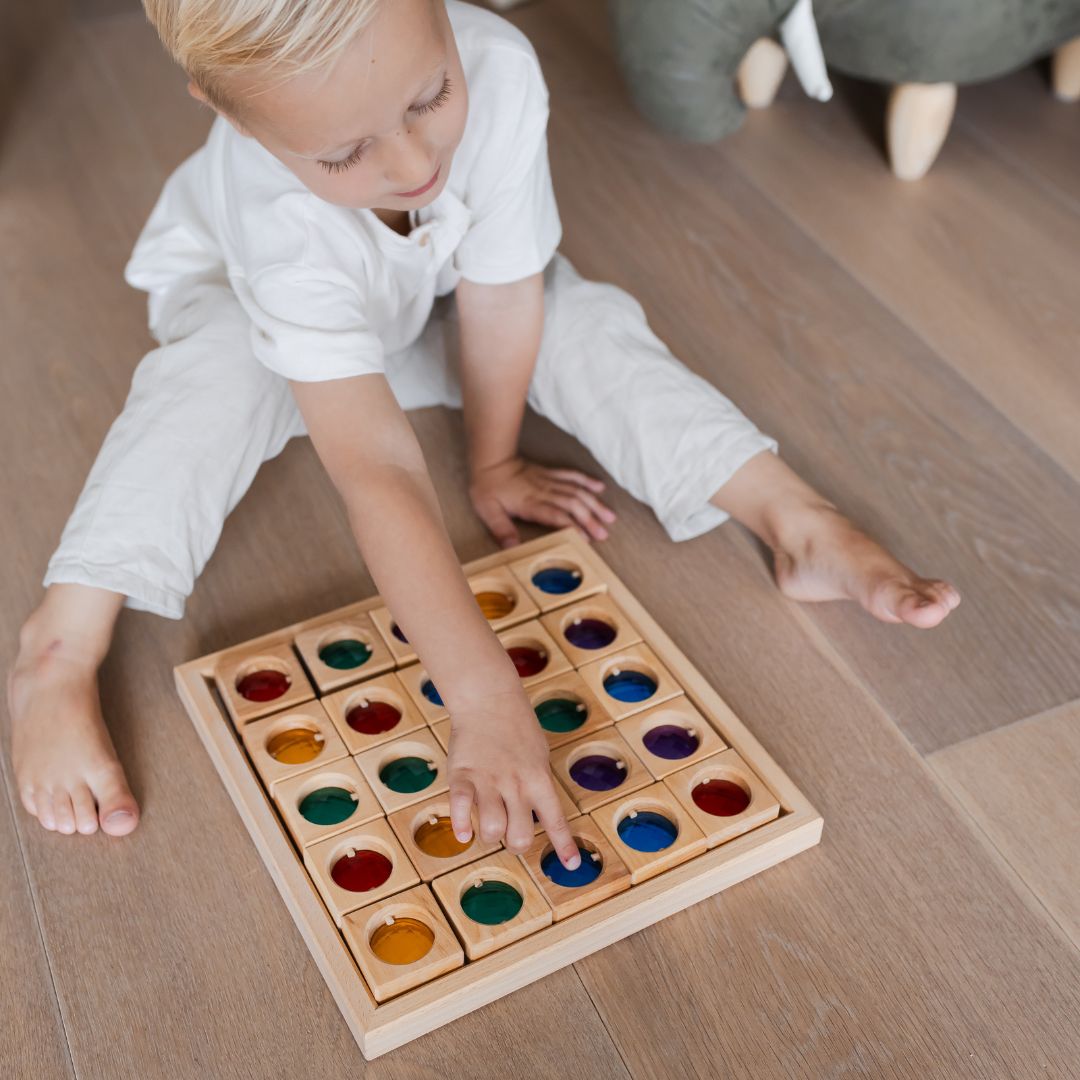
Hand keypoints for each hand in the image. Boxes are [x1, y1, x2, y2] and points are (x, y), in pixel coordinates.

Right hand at [446, 685, 580, 868]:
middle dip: (517, 844)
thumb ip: (538, 787)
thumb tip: (541, 818)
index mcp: (539, 779)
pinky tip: (464, 833)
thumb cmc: (518, 730)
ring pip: (493, 830)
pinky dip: (461, 826)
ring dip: (491, 837)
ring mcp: (489, 780)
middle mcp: (516, 784)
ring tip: (489, 825)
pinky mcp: (463, 775)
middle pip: (521, 836)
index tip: (572, 866)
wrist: (489, 700)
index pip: (555, 820)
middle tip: (512, 835)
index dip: (564, 846)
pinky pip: (461, 808)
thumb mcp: (539, 757)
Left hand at [469, 456, 615, 547]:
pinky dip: (587, 481)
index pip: (557, 516)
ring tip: (610, 517)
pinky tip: (600, 488)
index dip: (573, 527)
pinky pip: (572, 476)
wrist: (490, 460)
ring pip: (577, 491)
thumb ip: (502, 530)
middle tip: (604, 534)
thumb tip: (512, 549)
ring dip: (594, 504)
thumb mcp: (488, 512)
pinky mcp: (550, 474)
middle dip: (590, 519)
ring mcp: (549, 481)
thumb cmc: (487, 487)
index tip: (587, 539)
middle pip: (573, 505)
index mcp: (531, 503)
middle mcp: (544, 492)